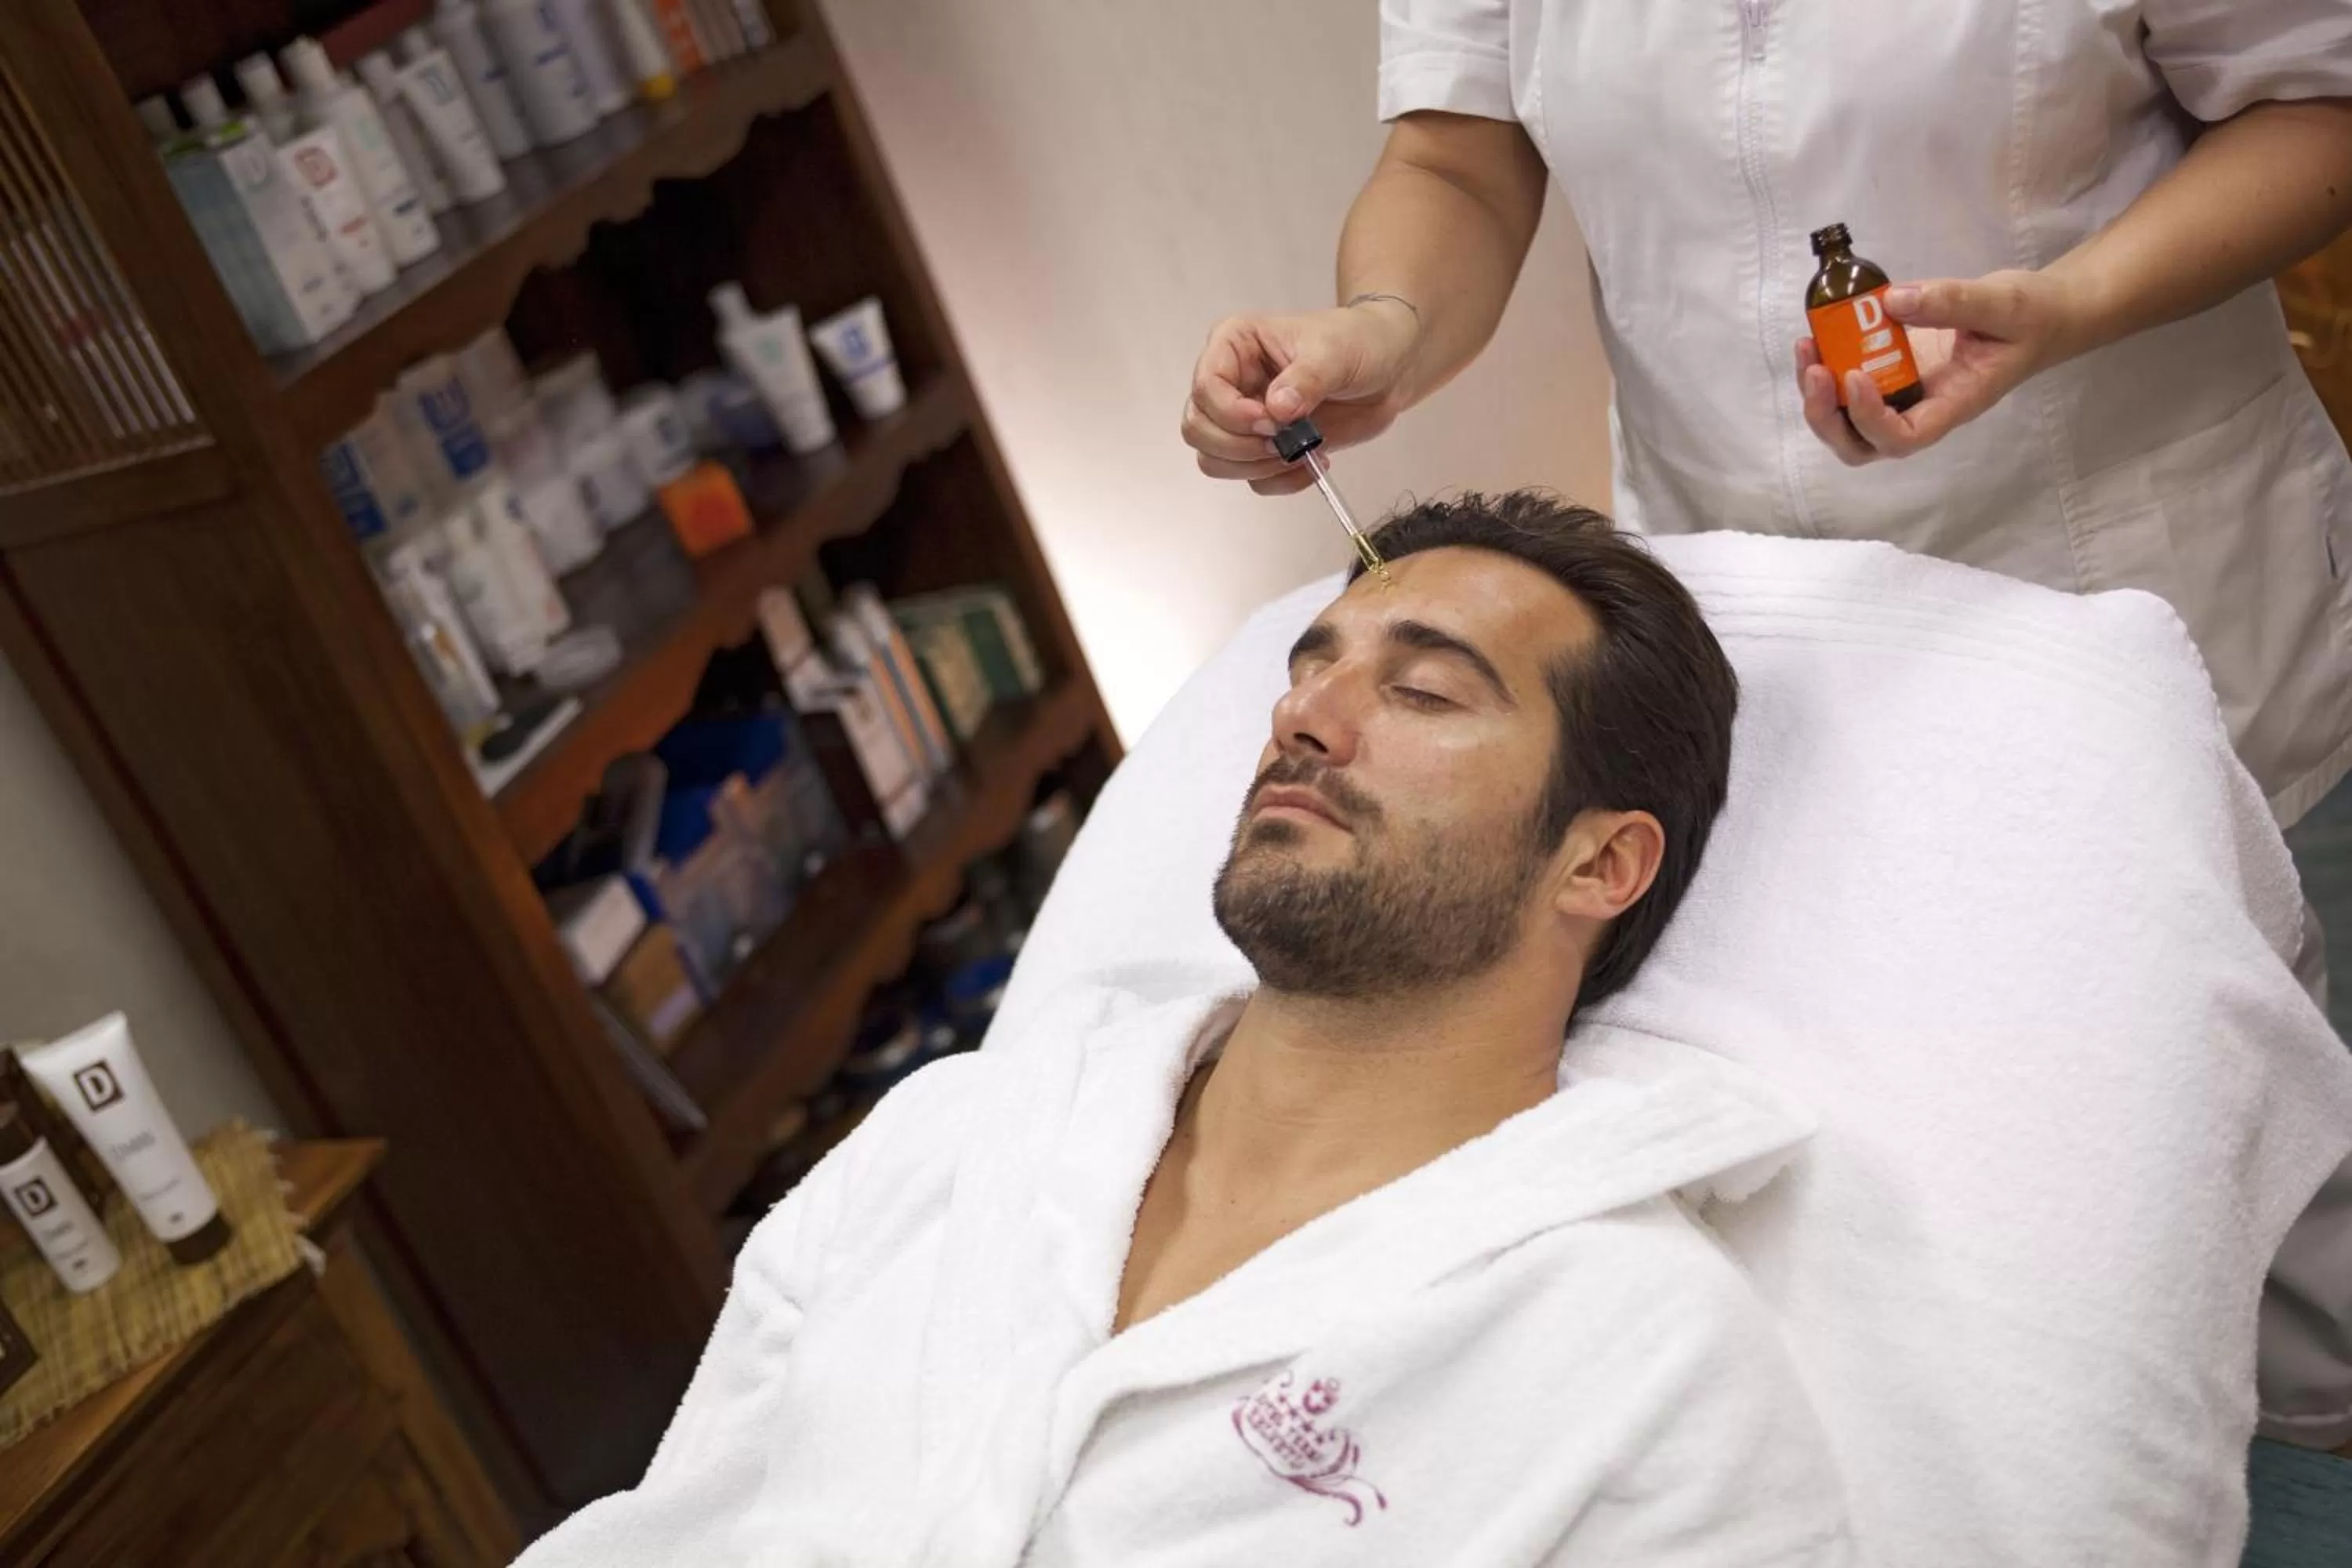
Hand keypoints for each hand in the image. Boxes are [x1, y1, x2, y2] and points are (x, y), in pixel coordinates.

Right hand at [1181, 301, 1421, 494]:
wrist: (1388, 370)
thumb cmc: (1358, 343)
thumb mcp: (1335, 353)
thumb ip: (1306, 379)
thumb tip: (1277, 409)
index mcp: (1232, 345)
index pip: (1204, 387)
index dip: (1231, 413)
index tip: (1271, 421)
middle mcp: (1228, 382)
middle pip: (1198, 429)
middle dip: (1238, 446)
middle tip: (1283, 442)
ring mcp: (1241, 418)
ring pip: (1214, 460)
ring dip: (1256, 467)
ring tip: (1300, 453)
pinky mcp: (1262, 448)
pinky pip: (1250, 479)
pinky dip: (1279, 481)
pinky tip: (1311, 464)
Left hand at [1796, 269, 2094, 465]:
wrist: (2041, 316)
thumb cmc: (2032, 317)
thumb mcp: (2003, 302)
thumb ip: (1951, 302)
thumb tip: (1892, 300)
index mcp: (1955, 404)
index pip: (1906, 437)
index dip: (1872, 418)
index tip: (1854, 375)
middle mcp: (1923, 410)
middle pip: (1863, 445)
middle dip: (1829, 417)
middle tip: (1817, 369)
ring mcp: (1904, 396)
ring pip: (1847, 424)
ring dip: (1818, 396)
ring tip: (1808, 348)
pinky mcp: (1892, 375)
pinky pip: (1848, 390)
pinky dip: (1826, 371)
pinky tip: (1817, 337)